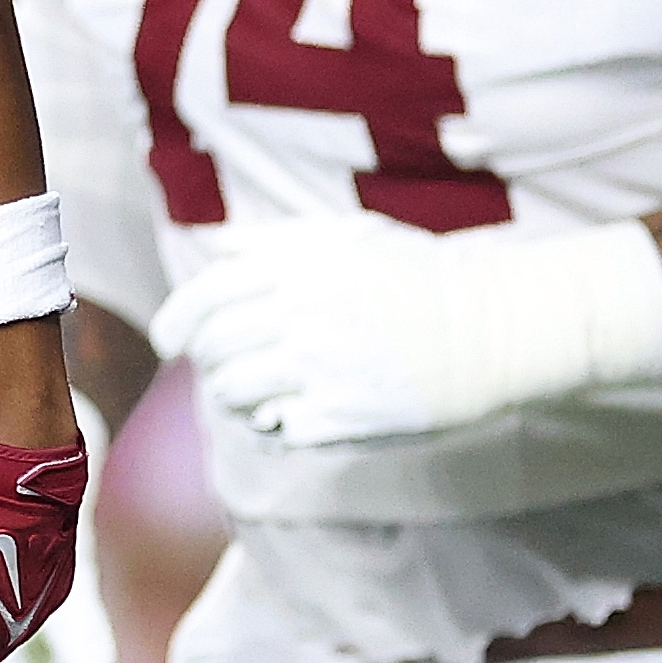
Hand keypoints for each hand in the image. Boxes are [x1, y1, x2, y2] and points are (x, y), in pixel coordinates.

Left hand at [149, 212, 661, 447]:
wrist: (491, 327)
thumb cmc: (417, 276)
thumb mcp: (347, 236)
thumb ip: (275, 240)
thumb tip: (216, 246)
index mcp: (298, 266)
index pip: (206, 297)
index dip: (176, 321)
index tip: (169, 340)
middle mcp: (302, 313)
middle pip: (214, 346)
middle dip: (204, 359)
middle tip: (214, 366)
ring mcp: (321, 367)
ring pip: (235, 389)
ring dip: (232, 392)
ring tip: (250, 391)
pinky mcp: (344, 414)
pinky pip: (279, 426)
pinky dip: (273, 421)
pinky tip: (290, 411)